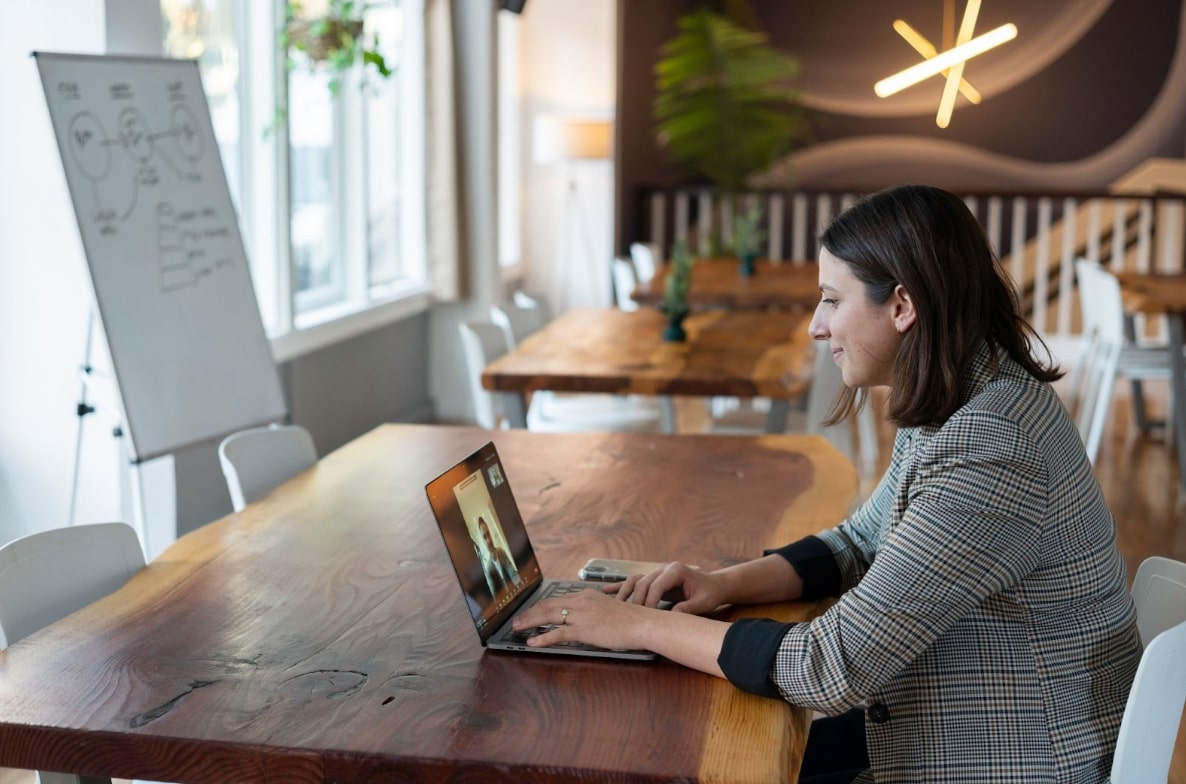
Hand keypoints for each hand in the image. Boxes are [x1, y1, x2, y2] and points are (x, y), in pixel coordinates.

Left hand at [511, 589, 655, 651]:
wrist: (642, 623)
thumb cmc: (631, 620)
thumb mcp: (609, 609)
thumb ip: (594, 611)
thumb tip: (584, 620)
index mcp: (587, 595)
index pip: (558, 599)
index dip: (541, 605)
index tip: (532, 610)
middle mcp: (581, 601)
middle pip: (548, 605)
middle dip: (530, 612)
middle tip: (517, 619)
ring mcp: (581, 615)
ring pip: (548, 616)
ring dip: (530, 622)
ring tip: (518, 628)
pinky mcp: (583, 629)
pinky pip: (557, 634)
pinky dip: (542, 637)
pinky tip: (532, 642)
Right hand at [607, 561, 726, 614]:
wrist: (713, 585)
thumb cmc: (709, 594)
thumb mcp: (703, 603)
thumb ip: (688, 608)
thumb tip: (672, 616)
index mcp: (676, 570)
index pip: (656, 585)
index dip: (649, 601)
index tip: (646, 617)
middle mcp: (664, 568)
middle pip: (642, 582)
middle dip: (636, 601)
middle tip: (631, 618)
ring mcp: (657, 571)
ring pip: (635, 580)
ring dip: (624, 593)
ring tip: (614, 606)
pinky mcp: (653, 578)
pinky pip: (634, 581)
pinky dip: (620, 586)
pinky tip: (606, 591)